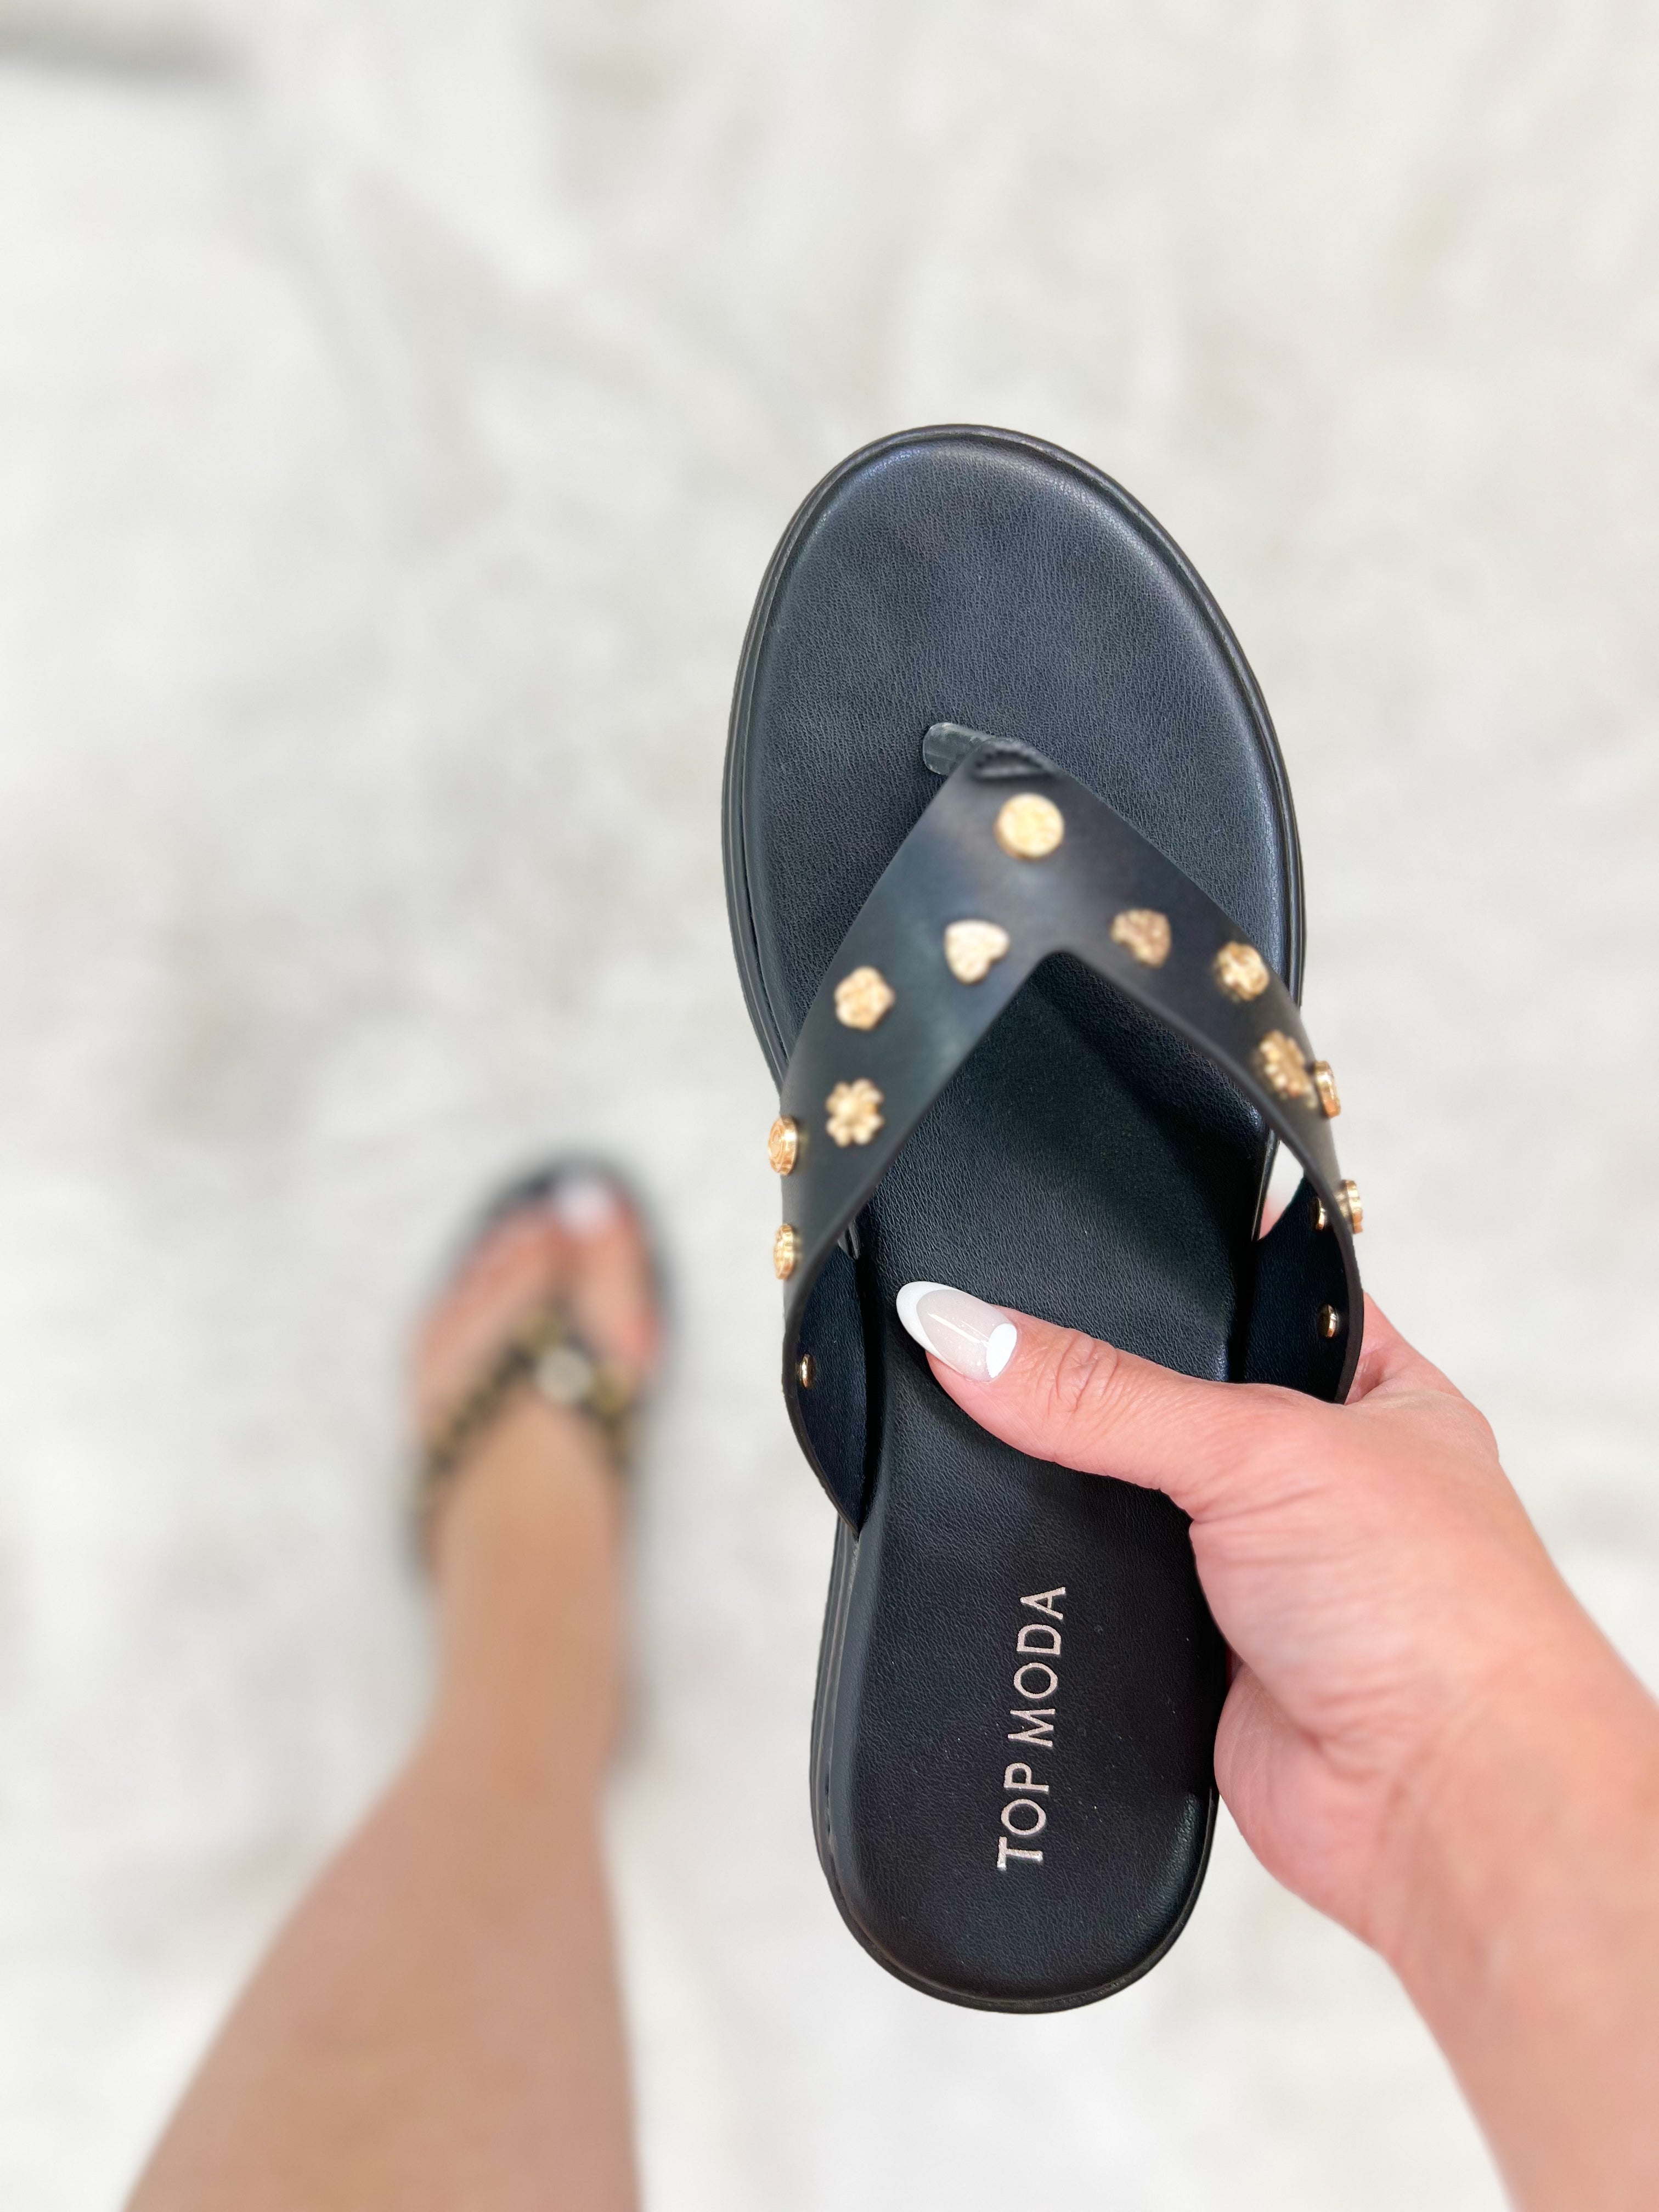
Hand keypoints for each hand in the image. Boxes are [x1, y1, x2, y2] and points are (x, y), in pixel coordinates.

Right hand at [896, 1280, 1658, 2210]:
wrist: (1442, 1806)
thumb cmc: (1440, 1613)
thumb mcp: (1261, 1449)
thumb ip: (1104, 1394)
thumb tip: (969, 1334)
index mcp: (1374, 1393)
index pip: (1252, 1296)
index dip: (1169, 1277)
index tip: (1062, 1257)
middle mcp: (1317, 1479)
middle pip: (1167, 1405)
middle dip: (1102, 1401)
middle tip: (1018, 1361)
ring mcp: (1256, 1573)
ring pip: (1126, 1507)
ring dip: (1086, 1507)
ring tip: (1027, 1465)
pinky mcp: (1199, 1657)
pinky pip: (1104, 1601)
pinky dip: (1068, 1593)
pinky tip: (1034, 1567)